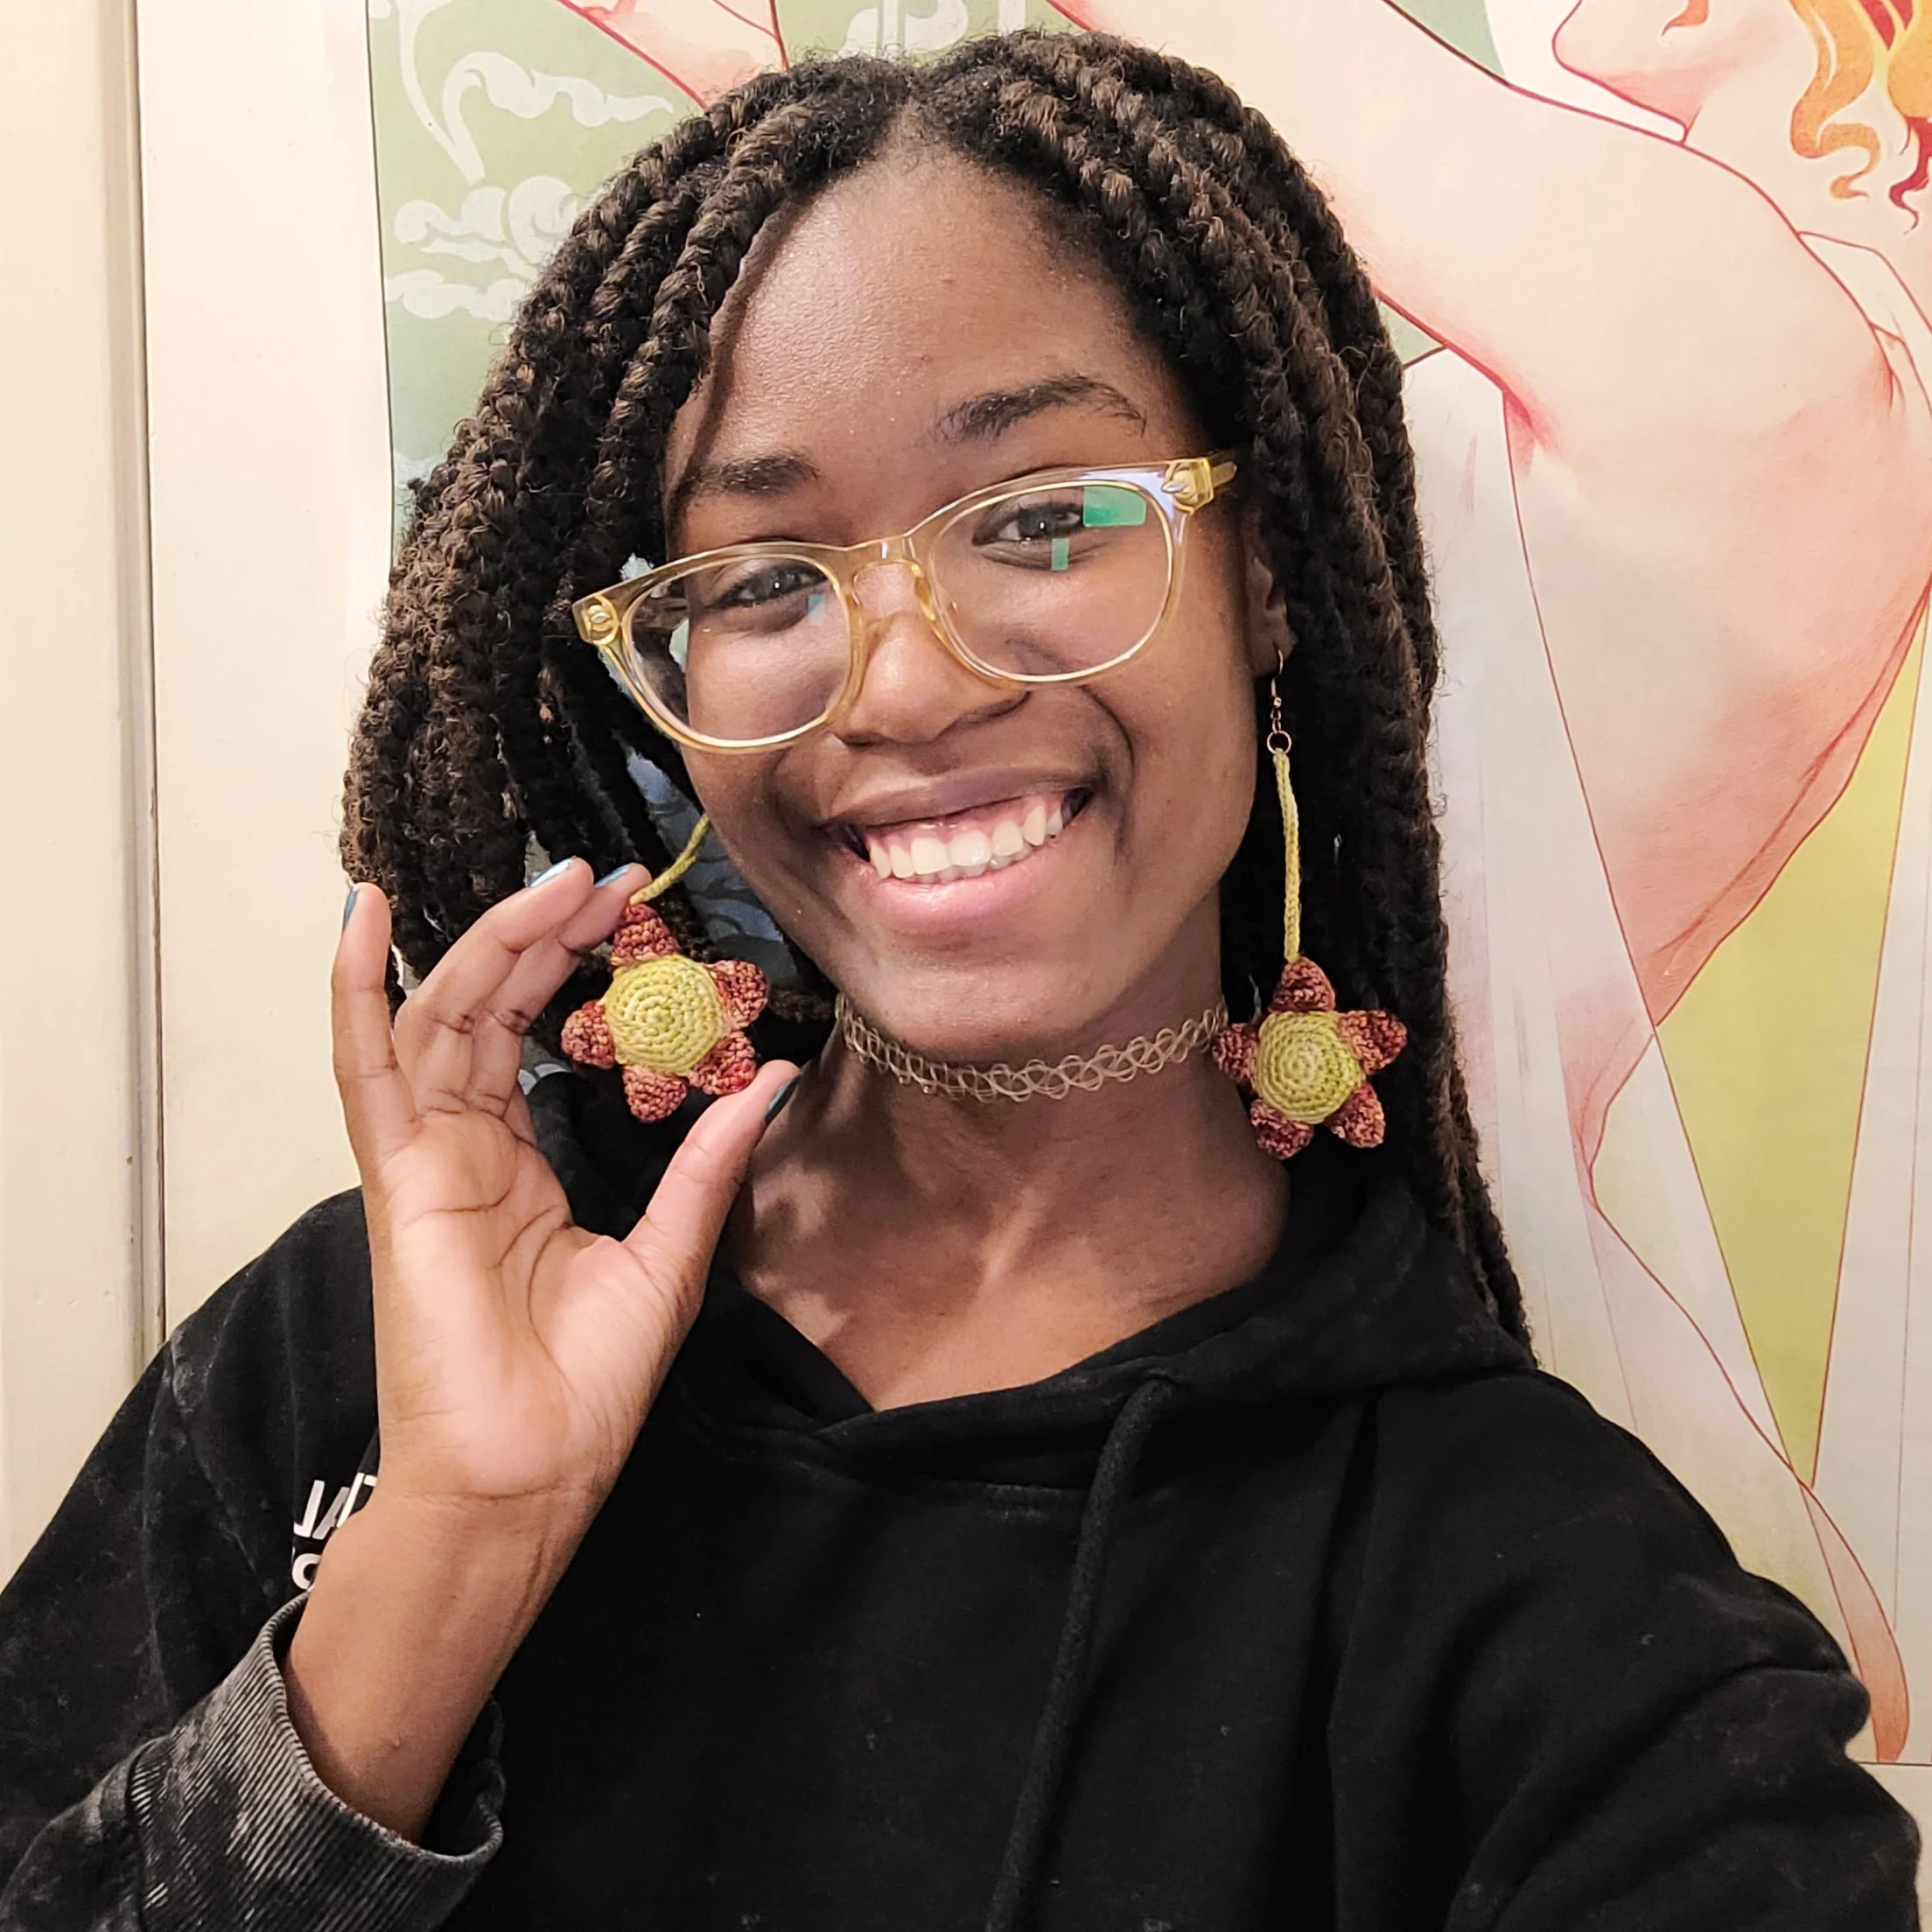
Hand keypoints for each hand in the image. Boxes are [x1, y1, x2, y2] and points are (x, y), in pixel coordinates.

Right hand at [332, 862, 795, 1536]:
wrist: (526, 1480)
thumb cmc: (584, 1389)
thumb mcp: (669, 1254)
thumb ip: (706, 1163)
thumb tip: (768, 1080)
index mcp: (517, 1164)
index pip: (529, 1032)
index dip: (572, 963)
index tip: (634, 906)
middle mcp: (463, 1148)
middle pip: (488, 1006)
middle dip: (542, 933)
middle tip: (609, 876)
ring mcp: (423, 1158)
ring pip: (441, 1015)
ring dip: (490, 941)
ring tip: (559, 883)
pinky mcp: (397, 1179)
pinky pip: (364, 1068)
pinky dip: (354, 988)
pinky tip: (363, 914)